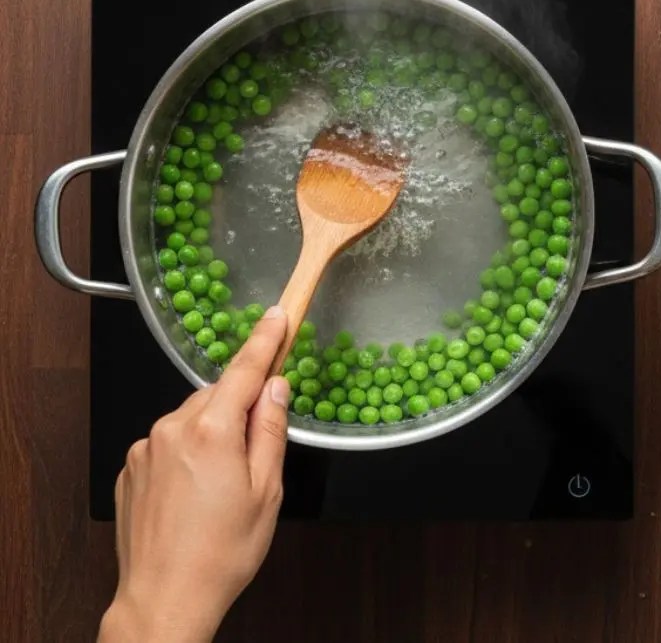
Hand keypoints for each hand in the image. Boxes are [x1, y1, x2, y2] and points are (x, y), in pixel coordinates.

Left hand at [99, 307, 290, 642]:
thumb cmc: (221, 552)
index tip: (279, 315)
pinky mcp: (130, 469)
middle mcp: (172, 429)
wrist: (165, 597)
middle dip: (241, 408)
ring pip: (192, 420)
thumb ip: (271, 431)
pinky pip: (167, 445)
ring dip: (213, 435)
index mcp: (213, 431)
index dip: (266, 340)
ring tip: (224, 486)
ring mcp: (145, 449)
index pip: (245, 370)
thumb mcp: (266, 490)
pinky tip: (197, 495)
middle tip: (258, 449)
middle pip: (217, 396)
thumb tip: (276, 390)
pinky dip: (187, 456)